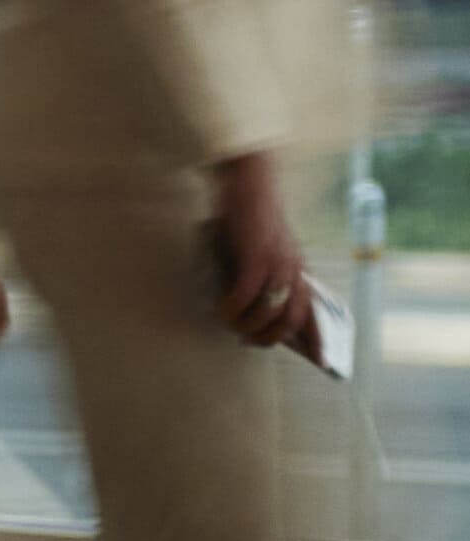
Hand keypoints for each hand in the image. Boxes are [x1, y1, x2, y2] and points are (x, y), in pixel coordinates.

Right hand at [209, 156, 314, 349]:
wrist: (249, 179)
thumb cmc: (249, 212)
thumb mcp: (262, 247)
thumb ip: (264, 272)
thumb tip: (253, 304)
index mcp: (297, 267)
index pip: (312, 310)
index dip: (318, 338)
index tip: (321, 361)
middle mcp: (293, 267)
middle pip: (291, 318)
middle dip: (269, 336)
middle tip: (247, 340)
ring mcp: (277, 262)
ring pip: (271, 310)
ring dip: (247, 325)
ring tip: (228, 324)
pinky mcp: (257, 255)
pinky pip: (247, 294)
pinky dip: (233, 308)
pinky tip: (220, 311)